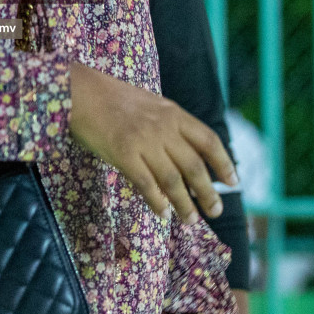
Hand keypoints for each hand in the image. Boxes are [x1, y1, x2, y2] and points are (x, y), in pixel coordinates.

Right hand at [67, 62, 236, 223]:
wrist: (81, 92)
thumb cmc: (112, 99)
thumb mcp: (150, 104)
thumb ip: (169, 125)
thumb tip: (185, 155)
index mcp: (173, 113)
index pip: (208, 140)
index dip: (224, 163)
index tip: (232, 182)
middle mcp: (163, 127)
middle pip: (194, 165)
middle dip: (208, 192)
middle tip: (215, 211)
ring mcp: (144, 141)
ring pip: (173, 179)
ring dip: (185, 203)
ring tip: (191, 220)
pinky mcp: (124, 154)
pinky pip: (147, 184)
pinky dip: (158, 201)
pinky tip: (163, 213)